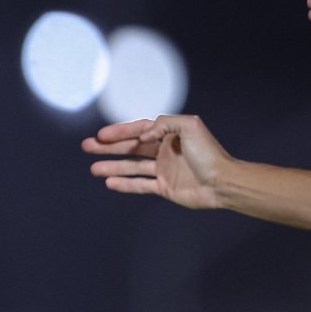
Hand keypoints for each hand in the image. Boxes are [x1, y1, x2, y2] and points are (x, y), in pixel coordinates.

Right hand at [82, 115, 232, 208]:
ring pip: (131, 167)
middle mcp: (164, 151)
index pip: (138, 130)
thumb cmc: (209, 153)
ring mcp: (163, 170)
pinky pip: (140, 185)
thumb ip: (164, 123)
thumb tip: (143, 136)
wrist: (223, 182)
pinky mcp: (164, 187)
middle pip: (130, 147)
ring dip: (112, 166)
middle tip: (87, 146)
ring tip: (93, 169)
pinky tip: (109, 183)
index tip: (101, 136)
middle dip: (108, 147)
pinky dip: (124, 184)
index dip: (119, 132)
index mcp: (169, 135)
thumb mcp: (190, 125)